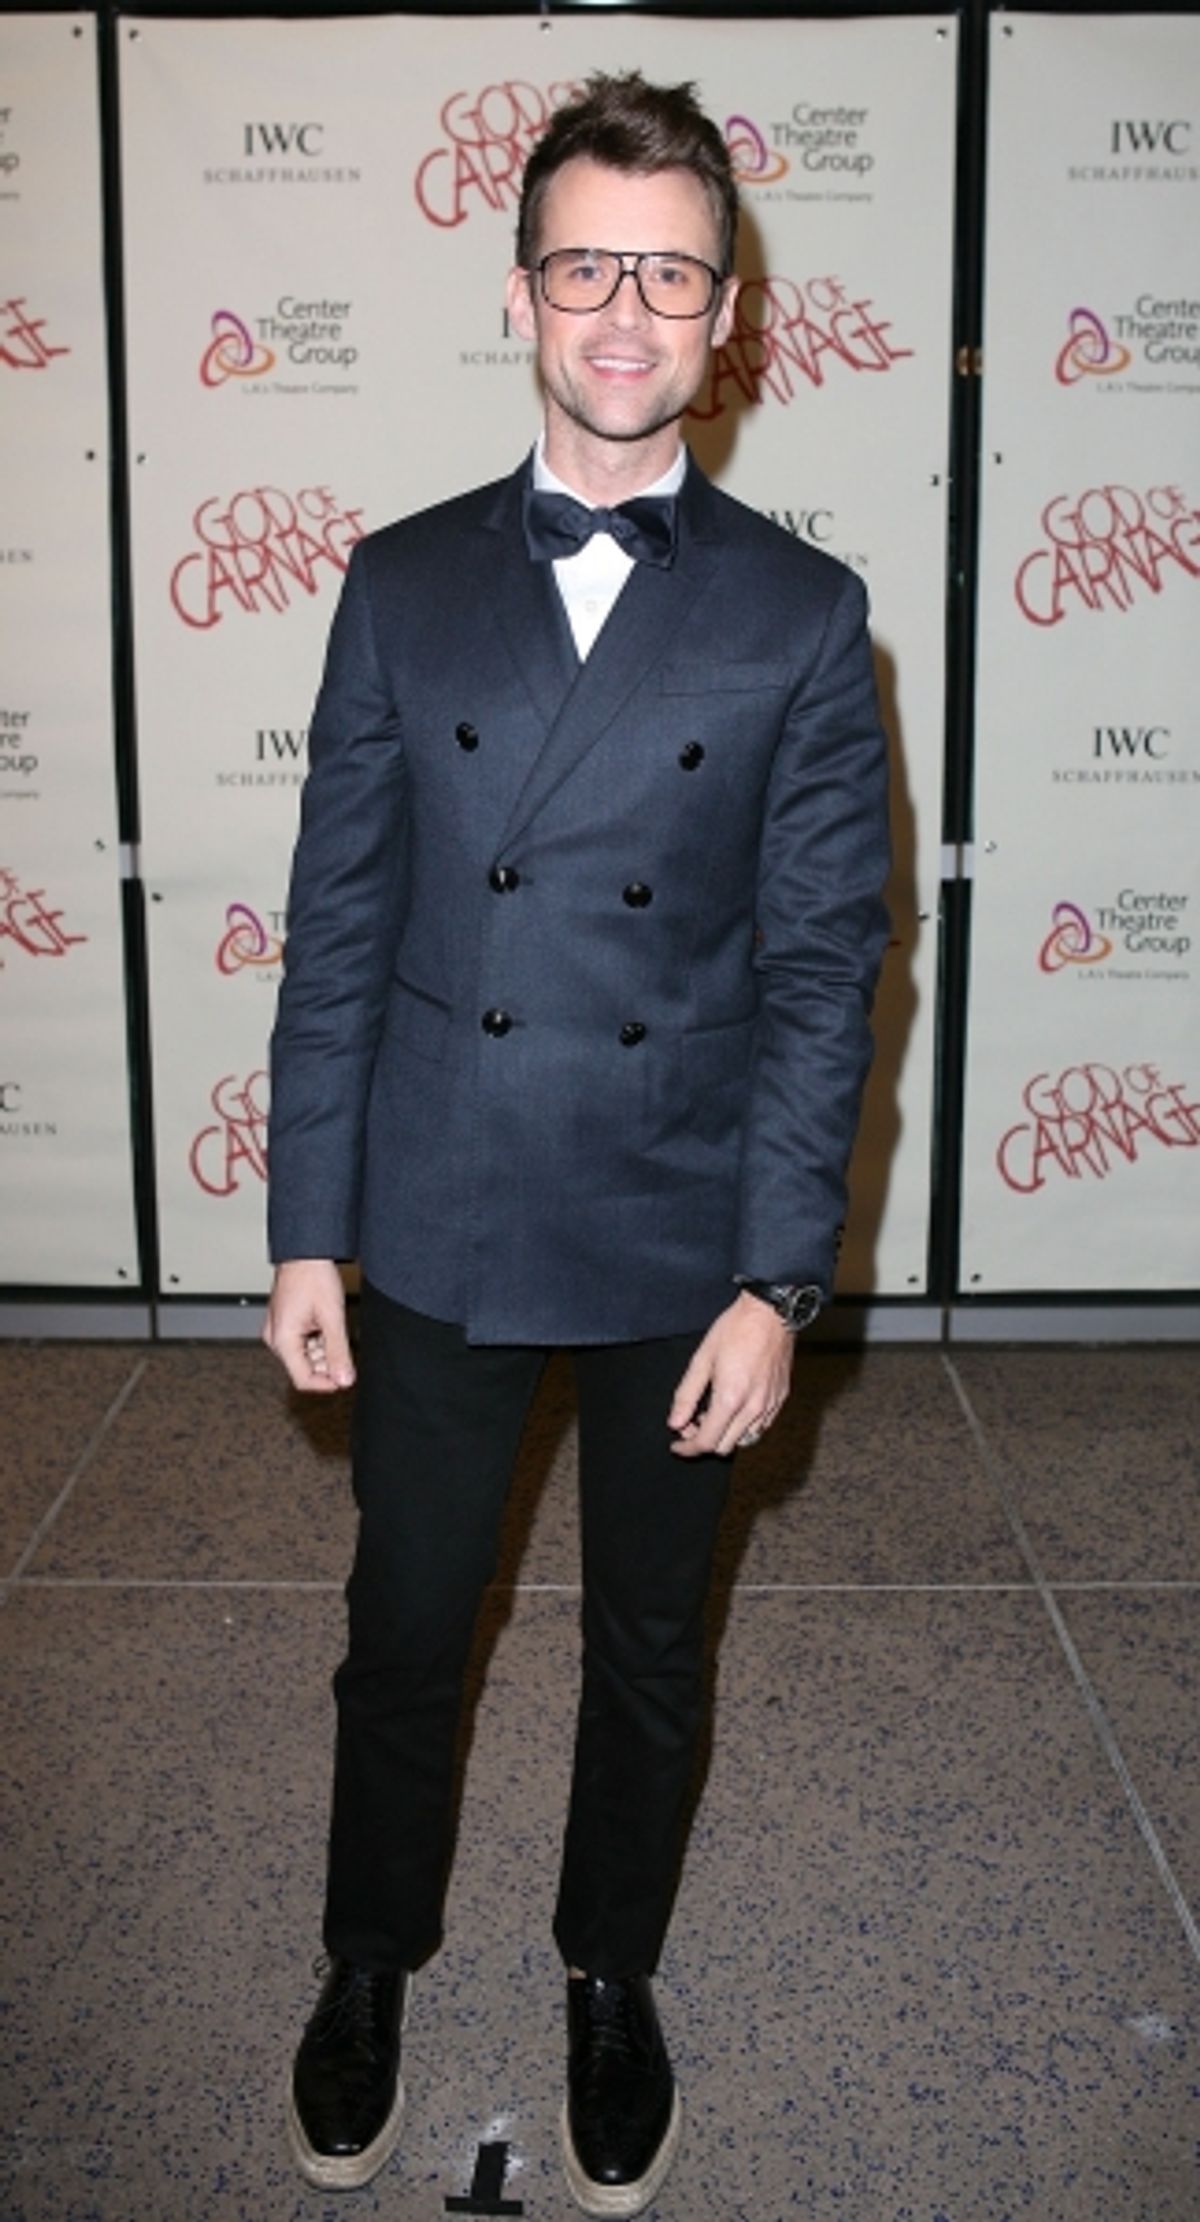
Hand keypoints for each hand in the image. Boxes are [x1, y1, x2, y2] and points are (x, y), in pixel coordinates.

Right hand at [262, 1258, 355, 1393]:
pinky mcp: (284, 1324)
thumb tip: (344, 1379)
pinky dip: (318, 1340)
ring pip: (305, 1356)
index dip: (327, 1383)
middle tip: (345, 1348)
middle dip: (327, 1363)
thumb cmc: (313, 1277)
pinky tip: (327, 1325)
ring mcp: (278, 1331)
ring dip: (324, 1350)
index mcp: (282, 1340)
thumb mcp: (332, 1317)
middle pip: (304, 1368)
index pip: (303, 1380)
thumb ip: (338, 1352)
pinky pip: (301, 1342)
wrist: (305, 1253)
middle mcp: (275, 1338)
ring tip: (335, 1329)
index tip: (345, 1378)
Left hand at [668, 1291, 794, 1457]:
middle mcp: (753, 1408)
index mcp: (730, 1399)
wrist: (771, 1312)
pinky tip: (735, 1407)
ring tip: (714, 1413)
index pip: (706, 1442)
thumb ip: (686, 1395)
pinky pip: (761, 1427)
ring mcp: (770, 1405)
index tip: (677, 1444)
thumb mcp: (702, 1359)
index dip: (687, 1448)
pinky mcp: (781, 1399)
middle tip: (692, 1422)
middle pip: (725, 1447)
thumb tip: (675, 1422)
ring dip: (726, 1435)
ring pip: (745, 1441)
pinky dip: (744, 1427)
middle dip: (704, 1441)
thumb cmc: (736, 1329)